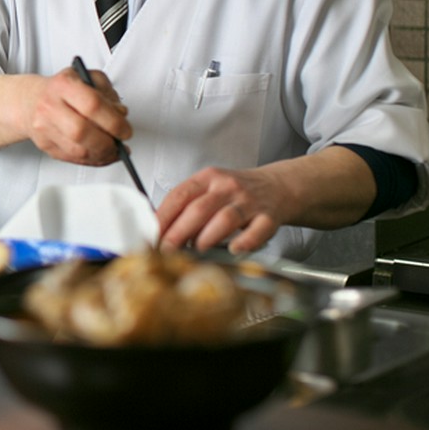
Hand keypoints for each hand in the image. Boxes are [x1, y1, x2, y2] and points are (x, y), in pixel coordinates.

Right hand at [22, 67, 132, 165]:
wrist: (31, 100)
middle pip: (82, 132)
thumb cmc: (63, 89)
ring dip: (102, 155)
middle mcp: (50, 106)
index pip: (92, 105)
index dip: (114, 121)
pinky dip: (93, 160)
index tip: (126, 130)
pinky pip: (73, 160)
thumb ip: (108, 93)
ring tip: (114, 150)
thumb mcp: (88, 77)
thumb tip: (121, 114)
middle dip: (107, 142)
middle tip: (120, 143)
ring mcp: (44, 128)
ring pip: (78, 151)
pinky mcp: (45, 146)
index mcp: (63, 85)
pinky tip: (102, 155)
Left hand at [155, 166, 283, 254]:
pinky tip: (234, 249)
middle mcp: (227, 187)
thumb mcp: (210, 188)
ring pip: (225, 219)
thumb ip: (187, 205)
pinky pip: (257, 230)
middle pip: (198, 209)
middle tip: (166, 250)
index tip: (150, 235)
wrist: (278, 186)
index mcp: (208, 178)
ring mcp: (249, 202)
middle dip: (178, 232)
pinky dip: (245, 242)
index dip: (162, 217)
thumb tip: (159, 230)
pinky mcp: (269, 217)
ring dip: (206, 238)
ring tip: (196, 250)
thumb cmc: (237, 192)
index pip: (179, 195)